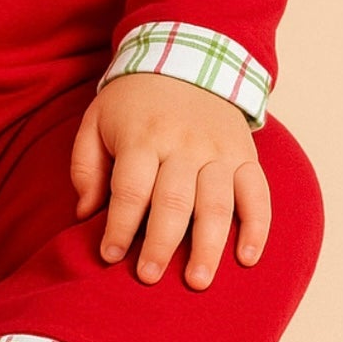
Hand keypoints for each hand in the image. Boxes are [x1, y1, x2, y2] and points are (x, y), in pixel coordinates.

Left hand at [70, 71, 269, 289]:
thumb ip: (85, 166)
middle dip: (159, 244)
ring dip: (207, 246)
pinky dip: (256, 228)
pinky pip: (257, 194)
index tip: (110, 256)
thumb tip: (85, 215)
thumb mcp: (96, 121)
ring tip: (196, 281)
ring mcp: (218, 151)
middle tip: (148, 278)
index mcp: (142, 136)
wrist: (186, 60)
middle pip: (173, 201)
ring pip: (216, 204)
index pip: (130, 188)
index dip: (118, 225)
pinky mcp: (245, 156)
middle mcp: (183, 144)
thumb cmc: (133, 103)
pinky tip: (246, 259)